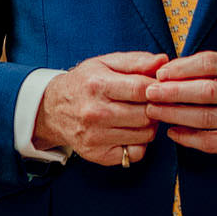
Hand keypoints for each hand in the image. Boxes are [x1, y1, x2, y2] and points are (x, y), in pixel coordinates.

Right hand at [33, 51, 165, 166]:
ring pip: (145, 135)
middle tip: (149, 103)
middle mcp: (94, 113)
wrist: (53, 109)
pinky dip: (139, 144)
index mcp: (97, 85)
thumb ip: (136, 61)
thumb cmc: (84, 83)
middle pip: (146, 115)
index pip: (141, 89)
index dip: (158, 89)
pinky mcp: (98, 154)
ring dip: (149, 126)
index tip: (159, 88)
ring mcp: (95, 136)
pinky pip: (135, 153)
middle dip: (154, 108)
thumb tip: (163, 61)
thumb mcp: (105, 63)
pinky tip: (129, 132)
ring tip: (139, 116)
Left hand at [144, 52, 216, 156]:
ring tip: (152, 111)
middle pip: (205, 91)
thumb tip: (167, 70)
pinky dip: (188, 138)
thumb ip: (210, 67)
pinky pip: (211, 142)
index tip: (160, 73)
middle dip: (172, 92)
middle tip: (148, 92)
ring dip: (174, 115)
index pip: (211, 63)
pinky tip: (172, 132)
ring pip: (205, 118)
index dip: (182, 68)